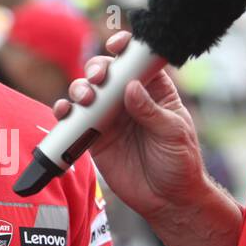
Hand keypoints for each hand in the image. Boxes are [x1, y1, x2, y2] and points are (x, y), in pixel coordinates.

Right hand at [52, 30, 242, 245]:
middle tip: (99, 78)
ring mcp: (109, 117)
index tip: (117, 45)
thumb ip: (152, 111)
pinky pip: (74, 119)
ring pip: (87, 91)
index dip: (126, 48)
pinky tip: (65, 110)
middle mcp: (128, 99)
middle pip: (107, 72)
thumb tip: (130, 88)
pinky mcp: (93, 137)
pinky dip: (64, 111)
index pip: (138, 61)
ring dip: (81, 88)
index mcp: (154, 91)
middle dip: (98, 68)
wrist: (167, 200)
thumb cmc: (180, 163)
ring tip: (85, 98)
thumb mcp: (174, 134)